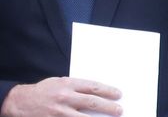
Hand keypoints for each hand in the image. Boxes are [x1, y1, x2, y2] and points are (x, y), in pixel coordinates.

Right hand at [0, 76, 121, 115]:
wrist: (20, 101)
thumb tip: (94, 93)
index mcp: (68, 84)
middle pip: (91, 103)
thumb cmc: (44, 90)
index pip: (93, 87)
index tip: (118, 94)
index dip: (107, 91)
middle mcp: (65, 97)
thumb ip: (76, 87)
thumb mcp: (61, 82)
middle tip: (119, 110)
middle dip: (108, 107)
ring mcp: (59, 112)